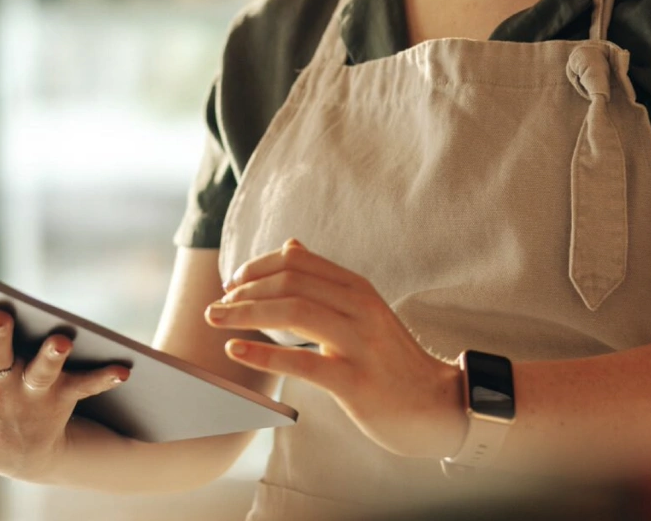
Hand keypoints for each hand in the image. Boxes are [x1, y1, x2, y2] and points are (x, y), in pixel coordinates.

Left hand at [205, 239, 466, 459]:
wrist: (435, 404)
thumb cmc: (390, 358)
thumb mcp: (363, 310)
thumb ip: (326, 279)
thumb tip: (290, 245)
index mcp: (357, 288)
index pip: (298, 261)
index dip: (258, 267)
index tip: (233, 282)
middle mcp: (359, 307)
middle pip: (291, 282)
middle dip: (245, 289)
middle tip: (215, 305)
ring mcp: (359, 343)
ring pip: (294, 312)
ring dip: (246, 313)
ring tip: (216, 320)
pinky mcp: (355, 381)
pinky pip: (303, 362)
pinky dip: (263, 354)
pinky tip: (235, 351)